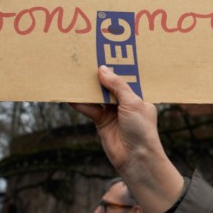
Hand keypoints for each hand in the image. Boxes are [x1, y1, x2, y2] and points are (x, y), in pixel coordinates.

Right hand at [71, 66, 183, 212]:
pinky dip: (80, 103)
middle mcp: (125, 103)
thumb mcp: (132, 102)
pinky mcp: (101, 122)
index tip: (103, 53)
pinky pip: (89, 109)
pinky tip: (71, 96)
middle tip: (85, 61)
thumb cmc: (141, 130)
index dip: (116, 67)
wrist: (136, 159)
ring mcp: (113, 112)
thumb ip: (117, 85)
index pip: (125, 77)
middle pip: (109, 85)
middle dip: (99, 76)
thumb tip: (103, 69)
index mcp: (138, 95)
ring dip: (87, 88)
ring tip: (75, 75)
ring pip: (97, 96)